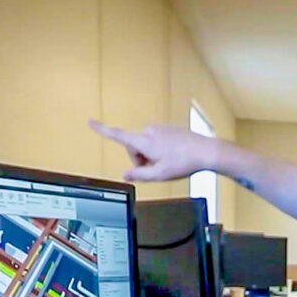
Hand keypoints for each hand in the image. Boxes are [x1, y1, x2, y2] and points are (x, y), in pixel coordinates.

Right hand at [89, 120, 218, 182]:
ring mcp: (159, 129)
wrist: (206, 151)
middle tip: (156, 169)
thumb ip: (139, 175)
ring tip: (168, 163)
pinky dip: (160, 150)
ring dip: (151, 156)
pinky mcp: (168, 129)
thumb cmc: (183, 163)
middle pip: (134, 147)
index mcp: (144, 141)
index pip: (118, 135)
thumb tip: (125, 174)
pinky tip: (174, 157)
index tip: (91, 121)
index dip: (102, 130)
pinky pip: (156, 141)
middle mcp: (149, 131)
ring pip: (146, 145)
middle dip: (140, 159)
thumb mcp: (159, 175)